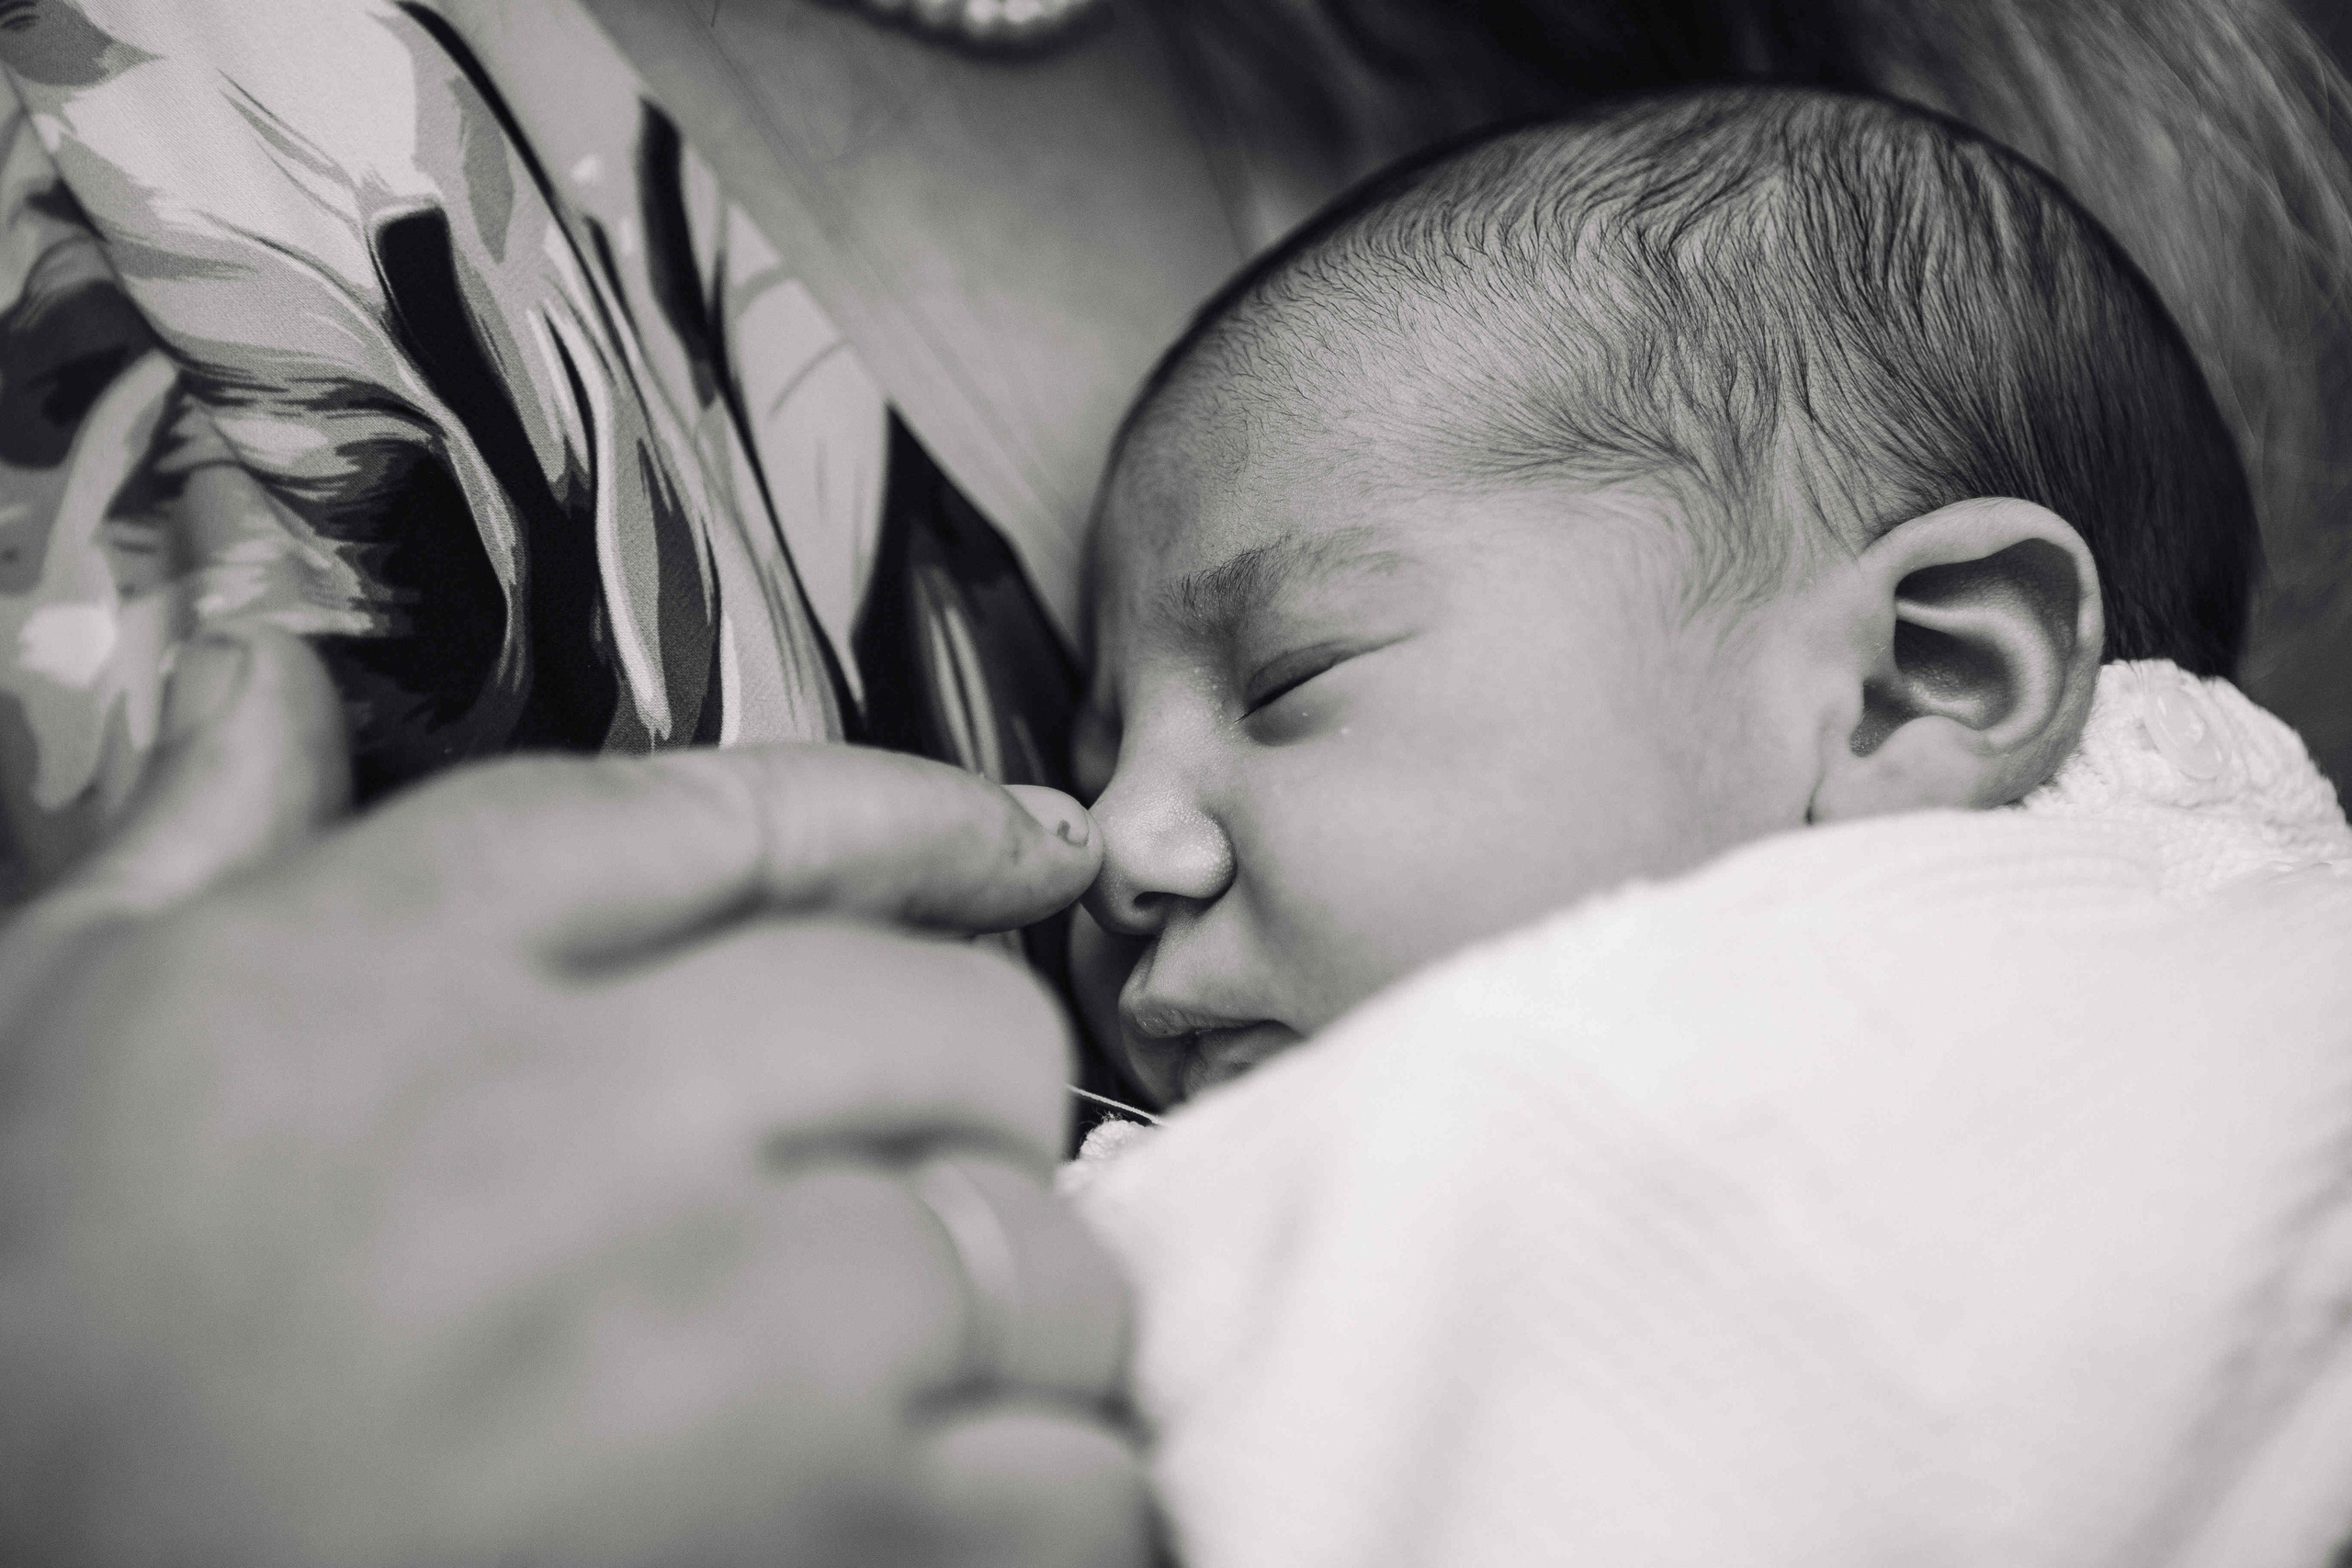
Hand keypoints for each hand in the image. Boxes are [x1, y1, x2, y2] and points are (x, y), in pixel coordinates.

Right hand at [0, 629, 1146, 1566]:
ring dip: (1003, 1326)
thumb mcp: (60, 1061)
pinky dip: (1044, 1503)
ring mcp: (725, 1343)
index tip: (1029, 848)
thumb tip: (255, 677)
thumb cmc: (50, 1378)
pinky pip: (1073, 1482)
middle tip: (894, 1212)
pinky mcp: (831, 1544)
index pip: (734, 820)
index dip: (921, 823)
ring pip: (1040, 1249)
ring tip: (893, 1400)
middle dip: (962, 1113)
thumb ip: (197, 856)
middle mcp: (581, 1123)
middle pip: (952, 1024)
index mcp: (395, 976)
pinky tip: (927, 1524)